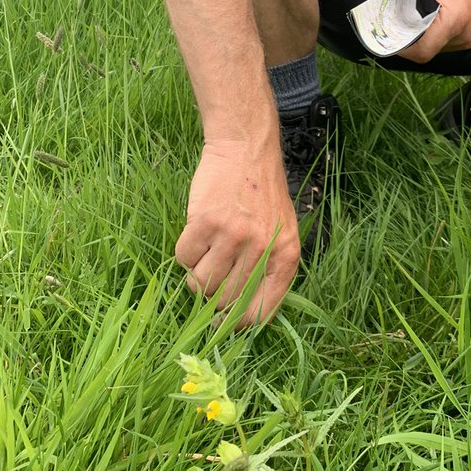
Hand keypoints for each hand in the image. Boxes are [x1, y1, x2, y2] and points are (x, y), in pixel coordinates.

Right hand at [175, 140, 301, 326]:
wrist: (246, 148)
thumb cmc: (262, 193)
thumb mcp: (282, 232)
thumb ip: (269, 270)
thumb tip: (241, 316)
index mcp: (286, 257)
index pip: (260, 313)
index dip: (237, 323)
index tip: (222, 320)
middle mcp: (262, 249)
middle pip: (225, 300)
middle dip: (212, 294)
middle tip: (210, 273)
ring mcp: (233, 235)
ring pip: (201, 283)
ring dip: (196, 273)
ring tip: (205, 250)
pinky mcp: (206, 221)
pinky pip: (184, 257)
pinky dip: (185, 251)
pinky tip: (197, 231)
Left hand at [371, 0, 470, 62]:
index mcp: (454, 22)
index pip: (423, 52)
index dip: (402, 50)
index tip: (387, 38)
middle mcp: (463, 36)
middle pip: (427, 52)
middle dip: (407, 42)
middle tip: (390, 28)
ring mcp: (468, 38)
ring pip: (436, 49)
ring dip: (419, 40)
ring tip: (404, 23)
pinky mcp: (470, 36)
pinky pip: (445, 43)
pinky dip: (431, 36)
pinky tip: (422, 21)